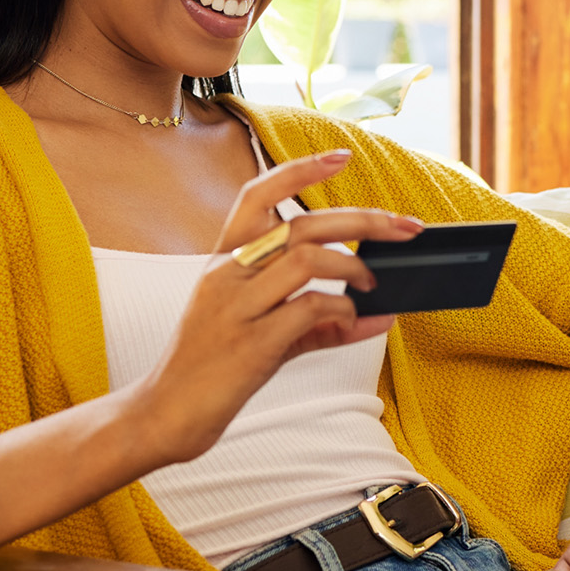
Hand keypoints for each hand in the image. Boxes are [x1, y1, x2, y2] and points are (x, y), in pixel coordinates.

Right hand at [132, 148, 423, 461]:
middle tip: (404, 226)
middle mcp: (226, 274)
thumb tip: (378, 316)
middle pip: (300, 224)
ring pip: (305, 258)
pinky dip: (342, 311)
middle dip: (362, 219)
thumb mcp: (261, 333)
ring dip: (353, 266)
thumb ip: (317, 322)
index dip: (299, 170)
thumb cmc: (212, 368)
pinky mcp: (249, 345)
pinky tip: (353, 319)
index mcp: (222, 260)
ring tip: (373, 283)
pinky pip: (308, 310)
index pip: (257, 195)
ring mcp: (236, 307)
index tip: (341, 156)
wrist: (165, 414)